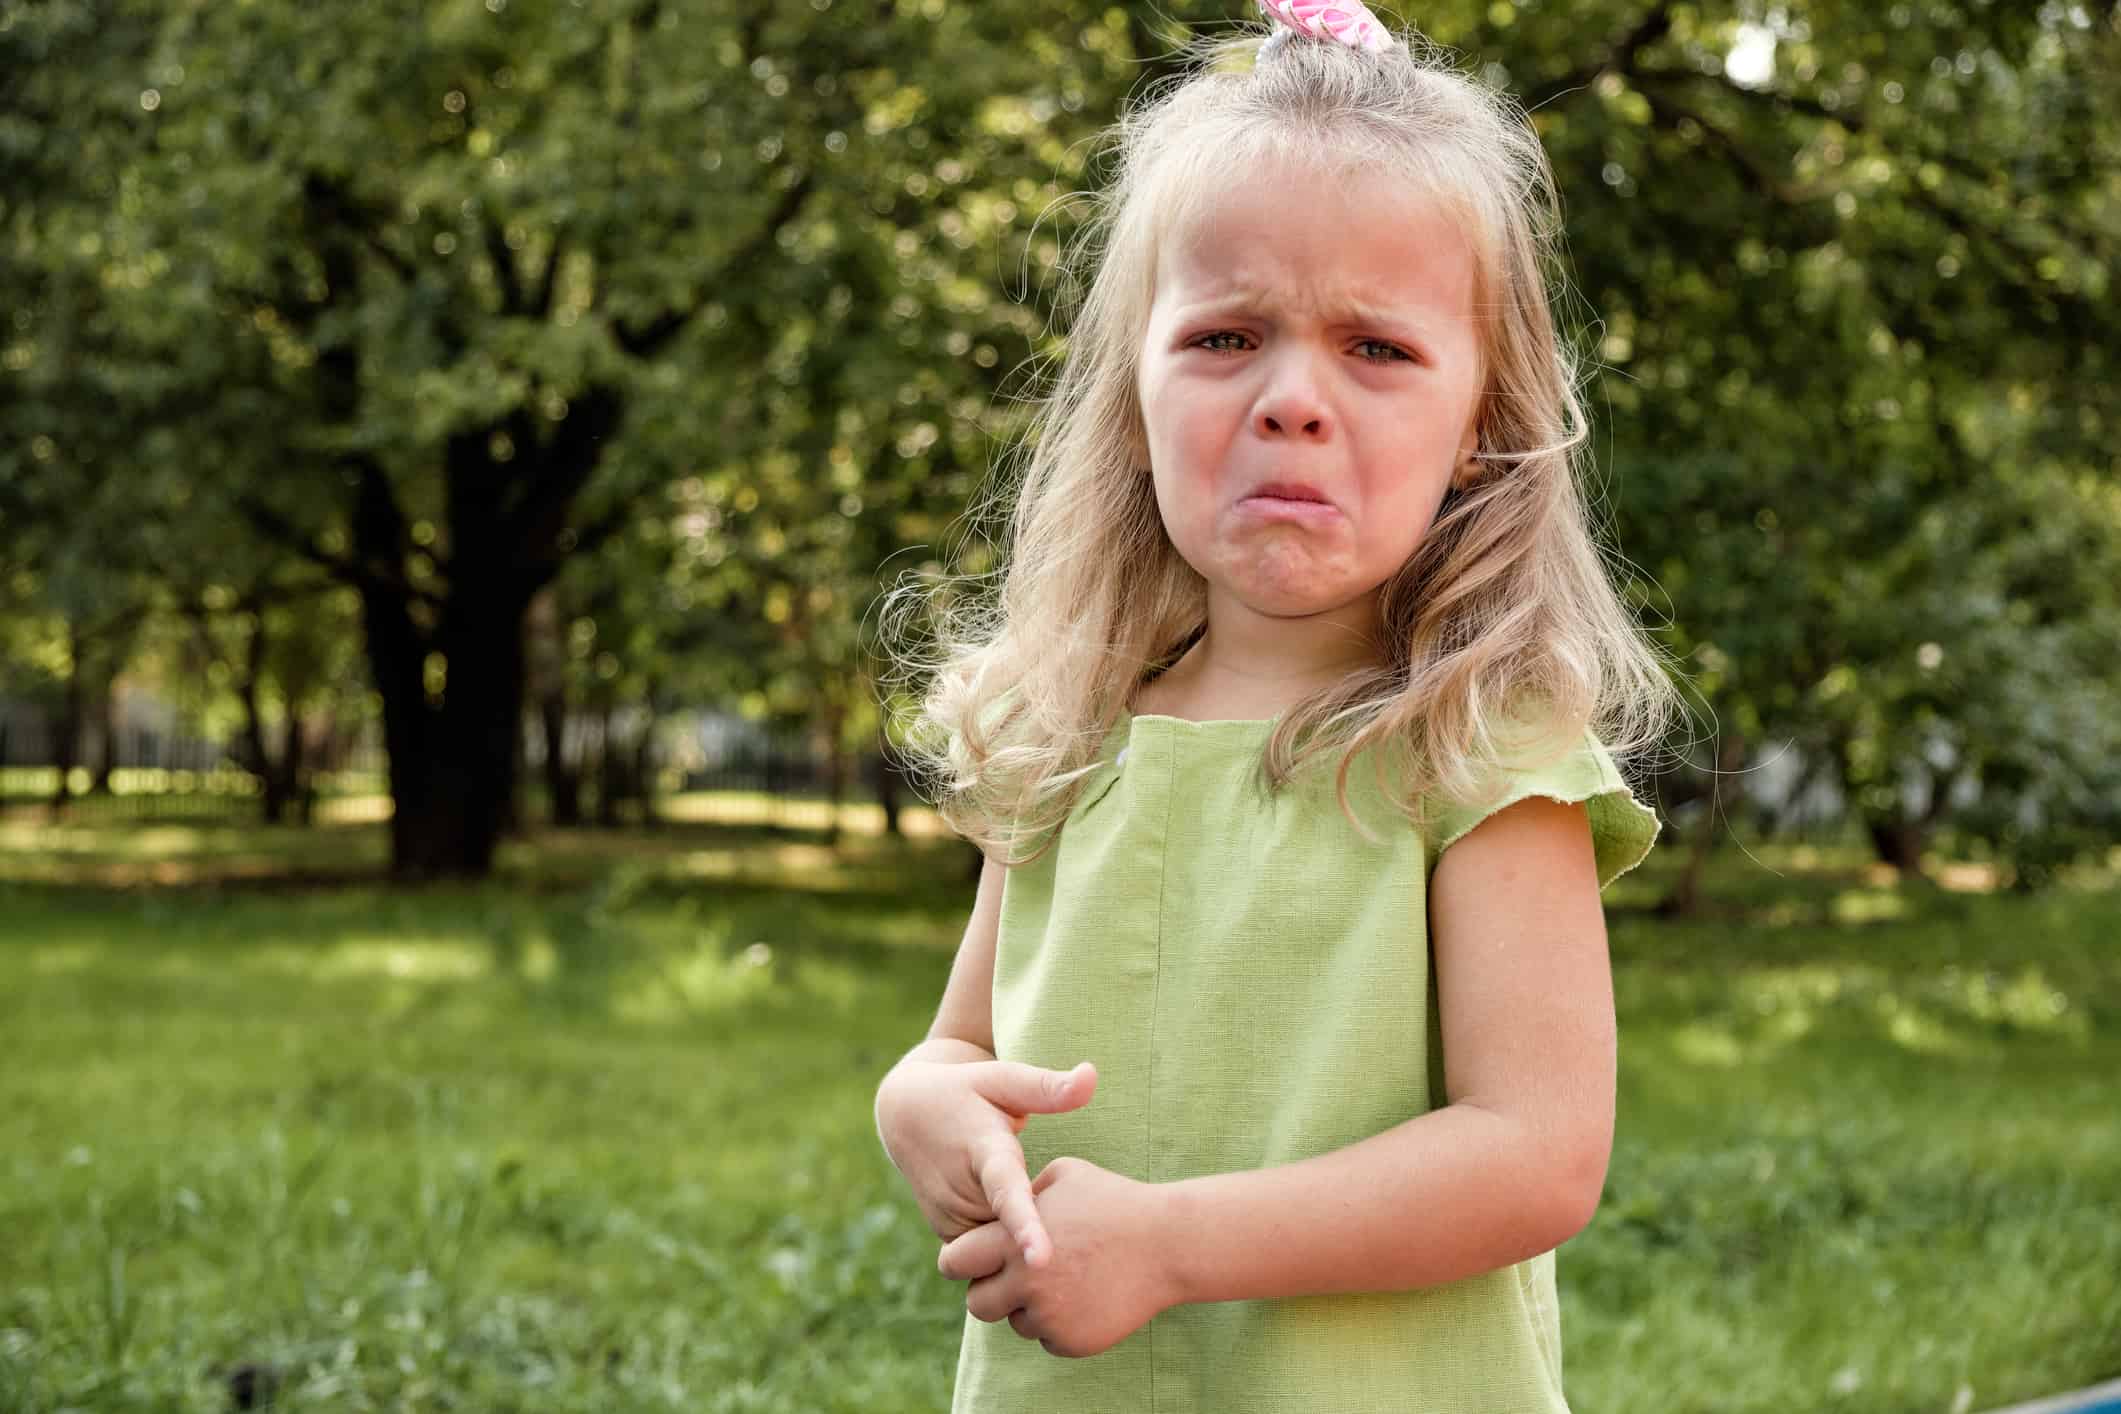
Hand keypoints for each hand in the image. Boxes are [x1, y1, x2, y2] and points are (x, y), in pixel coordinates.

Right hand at [876, 1057, 1097, 1260]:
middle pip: (1019, 1226)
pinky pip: (992, 1250)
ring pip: (1006, 1244)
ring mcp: (950, 1218)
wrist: (908, 1114)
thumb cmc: (969, 1092)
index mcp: (983, 1151)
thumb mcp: (1003, 1079)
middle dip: (1048, 1220)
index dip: (1024, 1226)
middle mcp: (961, 1192)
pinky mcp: (948, 1235)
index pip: (1005, 1191)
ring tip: (1012, 1181)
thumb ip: (1048, 1086)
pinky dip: (1007, 1236)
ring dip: (1025, 1230)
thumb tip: (1092, 1074)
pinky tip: (1008, 1206)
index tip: (1041, 1260)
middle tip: (1044, 1177)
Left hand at [938, 1156, 1178, 1358]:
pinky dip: (1061, 1324)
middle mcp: (1025, 1282)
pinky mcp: (1072, 1341)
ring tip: (1066, 1280)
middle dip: (990, 1291)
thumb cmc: (1115, 1201)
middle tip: (1013, 1278)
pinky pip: (1049, 1339)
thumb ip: (1022, 1194)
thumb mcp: (1064, 1174)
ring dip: (1030, 1308)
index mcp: (1013, 1240)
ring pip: (1016, 1323)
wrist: (1168, 1242)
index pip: (955, 1261)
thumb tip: (1001, 1207)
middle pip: (977, 1303)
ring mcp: (1050, 1316)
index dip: (960, 1260)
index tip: (971, 1260)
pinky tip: (1088, 1295)